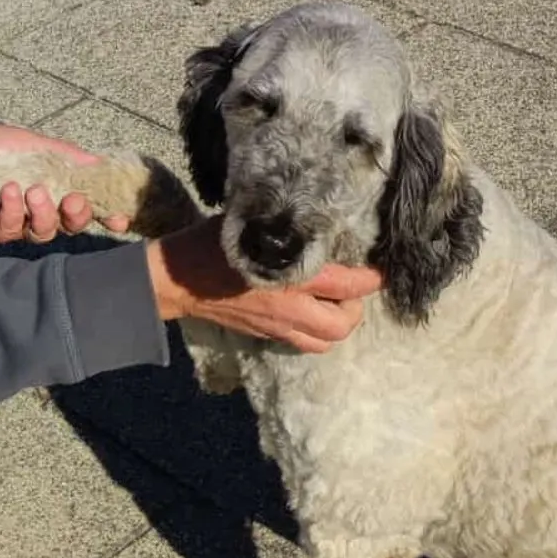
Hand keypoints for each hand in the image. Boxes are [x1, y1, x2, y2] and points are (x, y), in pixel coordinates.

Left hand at [0, 123, 114, 242]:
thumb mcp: (33, 143)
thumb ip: (64, 155)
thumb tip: (97, 164)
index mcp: (56, 186)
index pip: (87, 206)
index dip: (105, 215)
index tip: (118, 218)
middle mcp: (42, 208)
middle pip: (70, 226)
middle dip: (76, 216)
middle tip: (71, 201)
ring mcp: (20, 222)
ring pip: (44, 233)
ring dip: (43, 213)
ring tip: (33, 191)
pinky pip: (13, 229)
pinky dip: (14, 210)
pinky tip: (9, 191)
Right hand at [145, 220, 380, 353]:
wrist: (177, 278)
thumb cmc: (210, 242)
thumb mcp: (251, 224)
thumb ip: (284, 226)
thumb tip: (312, 213)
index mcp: (289, 276)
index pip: (345, 284)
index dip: (370, 280)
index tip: (380, 271)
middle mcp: (289, 307)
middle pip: (342, 323)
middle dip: (355, 307)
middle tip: (351, 288)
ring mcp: (277, 326)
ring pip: (325, 340)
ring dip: (337, 324)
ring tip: (334, 303)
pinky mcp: (266, 335)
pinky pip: (304, 344)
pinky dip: (316, 334)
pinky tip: (310, 312)